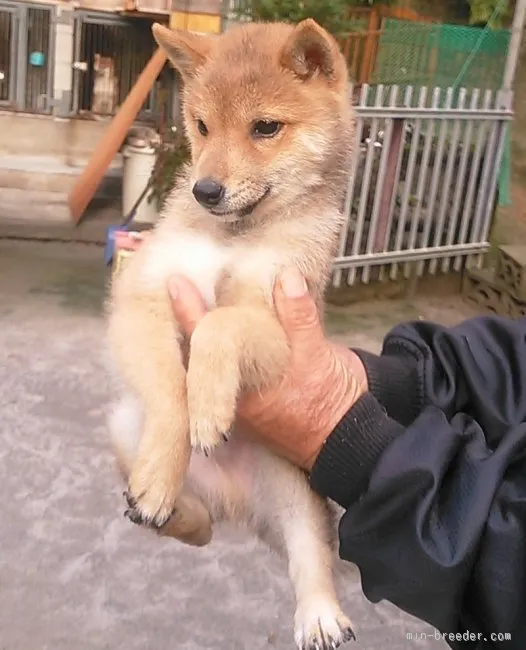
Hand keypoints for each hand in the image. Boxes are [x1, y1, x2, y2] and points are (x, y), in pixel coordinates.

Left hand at [168, 268, 367, 469]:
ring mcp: (243, 390)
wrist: (348, 431)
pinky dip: (226, 334)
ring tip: (188, 289)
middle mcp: (234, 390)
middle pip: (200, 350)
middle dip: (188, 316)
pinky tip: (222, 310)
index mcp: (242, 386)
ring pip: (214, 355)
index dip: (190, 312)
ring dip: (204, 324)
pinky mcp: (255, 385)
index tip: (175, 284)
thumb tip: (287, 278)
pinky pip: (233, 357)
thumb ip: (299, 316)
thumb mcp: (317, 355)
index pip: (205, 344)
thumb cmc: (330, 402)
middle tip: (173, 281)